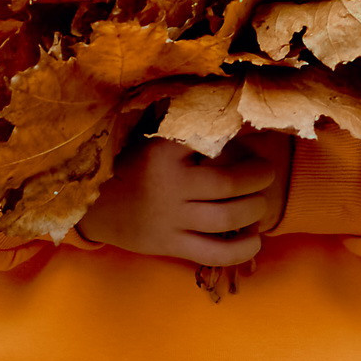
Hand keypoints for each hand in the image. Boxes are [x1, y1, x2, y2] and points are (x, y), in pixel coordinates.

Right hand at [78, 131, 293, 267]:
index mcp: (164, 151)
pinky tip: (255, 241)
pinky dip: (241, 250)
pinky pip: (214, 253)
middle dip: (258, 177)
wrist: (94, 206)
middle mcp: (169, 186)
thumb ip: (185, 122)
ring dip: (255, 209)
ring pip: (227, 217)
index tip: (254, 136)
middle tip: (265, 173)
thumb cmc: (133, 165)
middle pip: (229, 184)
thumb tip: (233, 107)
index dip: (241, 137)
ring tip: (260, 203)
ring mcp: (170, 219)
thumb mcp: (152, 136)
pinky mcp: (171, 246)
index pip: (213, 139)